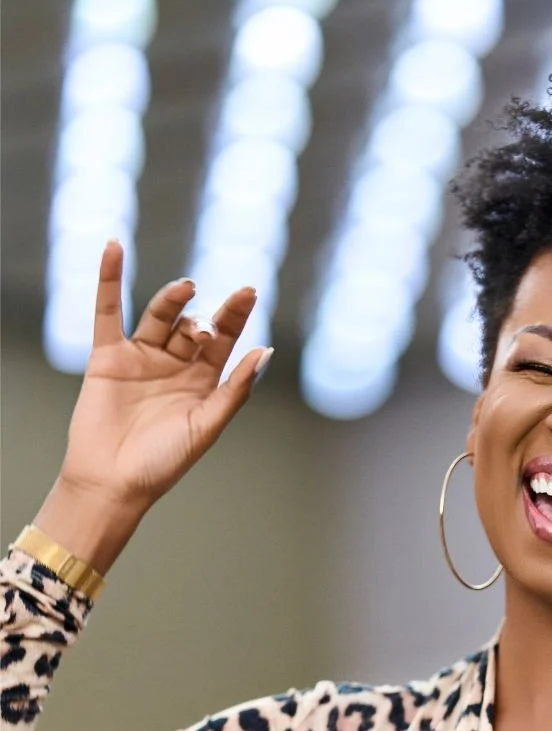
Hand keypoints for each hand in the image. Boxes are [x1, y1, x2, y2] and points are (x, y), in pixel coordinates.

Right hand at [52, 239, 269, 524]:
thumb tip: (265, 350)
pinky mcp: (107, 356)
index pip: (223, 340)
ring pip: (158, 316)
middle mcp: (174, 366)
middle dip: (202, 320)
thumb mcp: (207, 426)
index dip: (235, 316)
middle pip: (192, 325)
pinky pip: (107, 312)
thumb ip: (235, 390)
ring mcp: (140, 358)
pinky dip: (109, 279)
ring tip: (185, 289)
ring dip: (172, 300)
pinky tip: (114, 248)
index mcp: (203, 383)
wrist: (113, 482)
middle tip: (205, 327)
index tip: (249, 291)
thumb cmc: (163, 463)